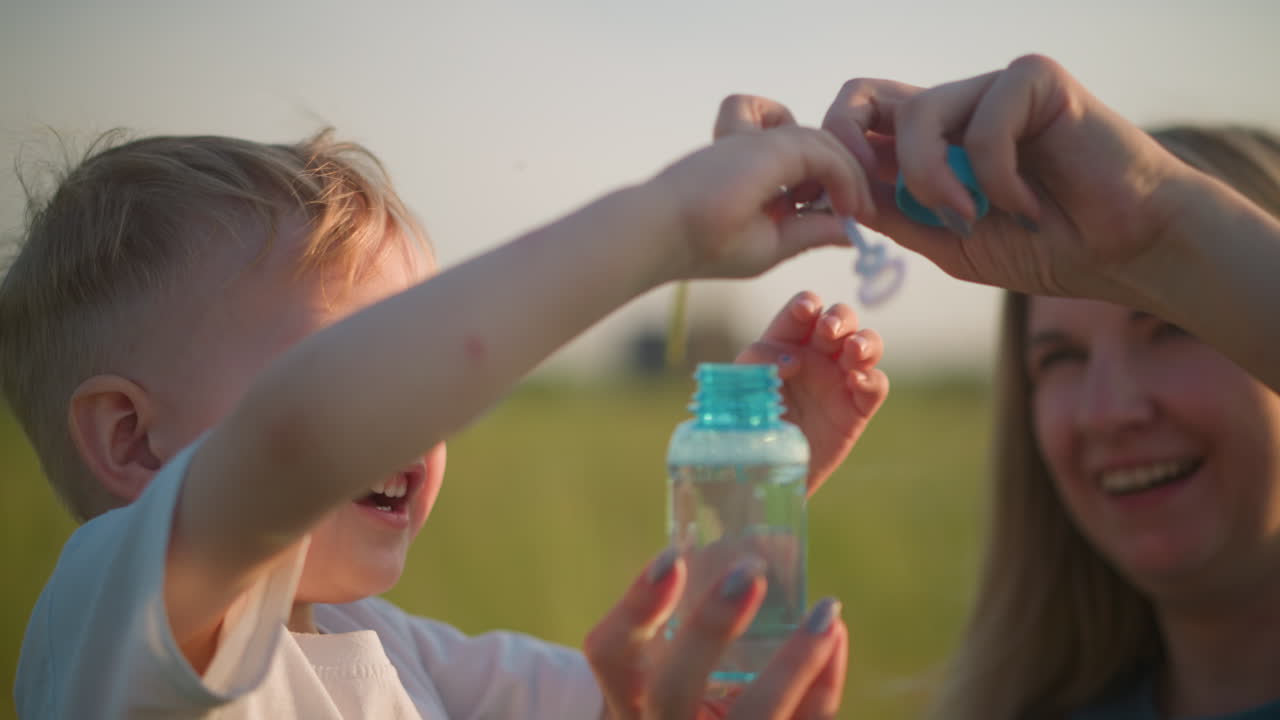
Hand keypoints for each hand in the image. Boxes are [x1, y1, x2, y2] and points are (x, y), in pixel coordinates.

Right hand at [585, 550, 847, 719]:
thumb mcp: (669, 651)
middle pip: (672, 689)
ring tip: (825, 612)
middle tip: (748, 572)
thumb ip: (690, 596)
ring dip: (794, 663)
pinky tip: (834, 638)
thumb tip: (741, 507)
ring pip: (754, 717)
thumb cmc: (684, 681)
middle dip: (710, 630)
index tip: (672, 554)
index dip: (636, 608)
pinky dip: (823, 685)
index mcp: (628, 692)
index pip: (610, 653)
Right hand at [646, 126, 875, 282]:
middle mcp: (762, 150)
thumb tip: (853, 231)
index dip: (838, 186)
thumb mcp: (771, 244)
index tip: (856, 218)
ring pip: (825, 143)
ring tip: (856, 209)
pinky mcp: (768, 144)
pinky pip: (822, 150)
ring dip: (849, 175)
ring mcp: (763, 143)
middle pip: (822, 148)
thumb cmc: (706, 245)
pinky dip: (843, 174)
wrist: (663, 234)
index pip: (811, 165)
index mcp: (759, 173)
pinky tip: (847, 205)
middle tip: (863, 210)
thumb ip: (811, 231)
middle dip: (848, 176)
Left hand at [717, 55, 1193, 305]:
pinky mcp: (1033, 78)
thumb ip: (896, 214)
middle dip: (847, 143)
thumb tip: (837, 193)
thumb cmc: (1047, 247)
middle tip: (864, 196)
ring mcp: (991, 87)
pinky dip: (997, 180)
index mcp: (928, 143)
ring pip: (919, 113)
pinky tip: (1029, 207)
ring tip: (975, 220)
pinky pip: (983, 126)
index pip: (852, 123)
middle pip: (861, 92)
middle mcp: (954, 106)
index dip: (829, 159)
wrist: (1128, 252)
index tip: (839, 211)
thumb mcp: (949, 240)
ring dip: (934, 182)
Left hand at [737, 292, 887, 495]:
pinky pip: (876, 385)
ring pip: (867, 344)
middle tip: (828, 331)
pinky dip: (871, 378)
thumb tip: (790, 360)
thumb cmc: (749, 423)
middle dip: (840, 318)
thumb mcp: (741, 388)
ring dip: (865, 340)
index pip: (802, 311)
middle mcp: (817, 355)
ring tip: (852, 350)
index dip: (807, 304)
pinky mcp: (857, 408)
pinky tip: (855, 382)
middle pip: (841, 319)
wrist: (763, 470)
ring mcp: (840, 379)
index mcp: (786, 343)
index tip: (805, 311)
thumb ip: (757, 363)